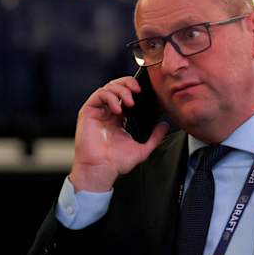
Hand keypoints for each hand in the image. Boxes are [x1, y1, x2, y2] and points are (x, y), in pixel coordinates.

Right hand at [70, 76, 168, 191]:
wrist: (101, 170)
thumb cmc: (116, 162)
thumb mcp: (142, 148)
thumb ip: (155, 137)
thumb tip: (165, 125)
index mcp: (119, 118)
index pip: (126, 95)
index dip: (134, 89)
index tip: (145, 93)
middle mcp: (108, 112)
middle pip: (117, 86)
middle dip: (128, 84)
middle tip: (138, 91)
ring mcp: (98, 111)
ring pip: (109, 87)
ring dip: (121, 90)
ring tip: (130, 102)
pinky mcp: (88, 112)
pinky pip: (99, 94)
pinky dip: (110, 97)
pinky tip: (118, 108)